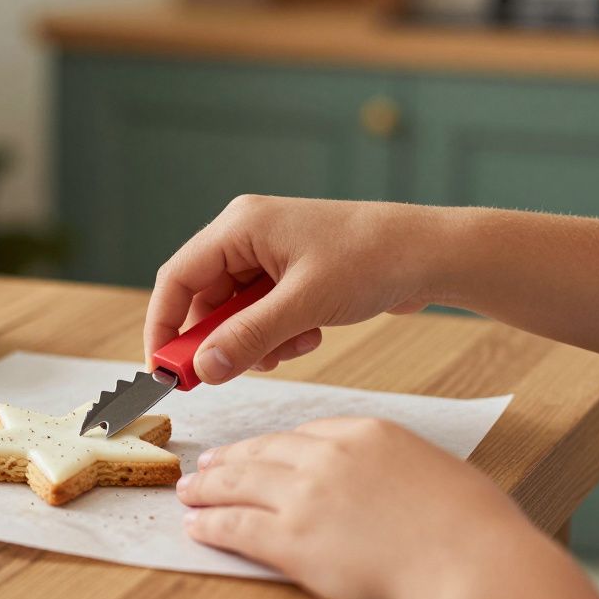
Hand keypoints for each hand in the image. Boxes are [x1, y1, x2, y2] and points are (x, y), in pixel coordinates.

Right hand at [145, 196, 453, 383]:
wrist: (434, 253)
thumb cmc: (374, 258)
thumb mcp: (304, 305)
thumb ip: (248, 338)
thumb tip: (203, 370)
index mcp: (240, 226)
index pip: (177, 278)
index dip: (164, 326)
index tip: (163, 369)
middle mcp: (247, 235)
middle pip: (205, 299)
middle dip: (220, 339)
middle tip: (227, 372)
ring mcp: (270, 254)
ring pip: (235, 312)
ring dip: (256, 340)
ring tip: (293, 346)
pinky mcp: (291, 273)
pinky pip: (263, 313)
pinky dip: (279, 333)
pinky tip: (311, 335)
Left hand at [176, 416, 532, 598]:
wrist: (473, 569)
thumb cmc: (477, 533)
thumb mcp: (440, 474)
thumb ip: (402, 471)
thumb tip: (396, 486)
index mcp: (369, 433)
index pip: (307, 433)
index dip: (276, 444)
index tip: (261, 449)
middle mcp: (329, 456)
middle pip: (264, 451)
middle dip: (231, 458)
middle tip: (208, 464)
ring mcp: (306, 495)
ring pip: (239, 483)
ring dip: (208, 488)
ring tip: (189, 491)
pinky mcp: (291, 539)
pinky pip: (237, 527)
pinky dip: (211, 525)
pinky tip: (197, 528)